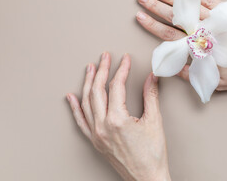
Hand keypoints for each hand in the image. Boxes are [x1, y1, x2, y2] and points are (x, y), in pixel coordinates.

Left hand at [66, 53, 170, 180]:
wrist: (146, 179)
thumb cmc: (152, 155)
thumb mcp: (155, 122)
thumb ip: (151, 96)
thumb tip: (152, 77)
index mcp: (117, 120)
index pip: (116, 86)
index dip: (121, 69)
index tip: (125, 59)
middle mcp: (102, 126)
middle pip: (97, 90)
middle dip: (101, 70)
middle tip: (105, 57)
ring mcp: (96, 134)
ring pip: (86, 102)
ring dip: (87, 83)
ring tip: (90, 68)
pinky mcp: (95, 141)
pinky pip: (80, 121)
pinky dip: (75, 107)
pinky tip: (71, 97)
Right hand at [136, 0, 226, 90]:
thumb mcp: (215, 81)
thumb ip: (191, 73)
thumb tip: (172, 67)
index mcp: (198, 48)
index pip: (168, 34)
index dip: (152, 25)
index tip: (140, 17)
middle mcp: (204, 31)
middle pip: (174, 17)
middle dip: (155, 7)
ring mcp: (216, 19)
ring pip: (188, 6)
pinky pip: (208, 0)